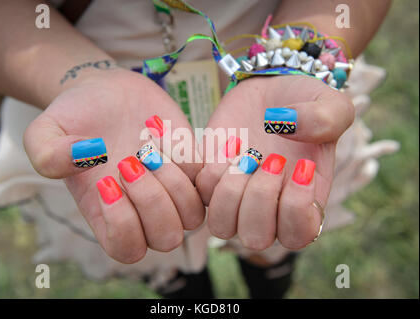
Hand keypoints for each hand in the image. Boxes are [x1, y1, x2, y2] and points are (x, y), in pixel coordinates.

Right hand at [24, 69, 204, 262]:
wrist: (106, 90)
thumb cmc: (76, 116)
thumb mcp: (45, 131)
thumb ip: (47, 154)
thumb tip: (84, 159)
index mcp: (106, 213)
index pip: (127, 250)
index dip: (123, 225)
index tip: (105, 182)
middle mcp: (141, 209)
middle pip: (166, 238)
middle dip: (151, 200)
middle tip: (129, 160)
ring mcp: (170, 189)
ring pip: (193, 217)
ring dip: (174, 183)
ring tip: (148, 148)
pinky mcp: (190, 166)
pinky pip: (207, 181)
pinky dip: (189, 158)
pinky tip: (160, 130)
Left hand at [196, 75, 353, 249]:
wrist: (269, 90)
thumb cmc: (303, 103)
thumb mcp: (332, 103)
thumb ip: (328, 118)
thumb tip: (286, 128)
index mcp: (303, 200)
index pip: (298, 236)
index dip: (297, 210)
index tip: (303, 167)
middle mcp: (268, 206)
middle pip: (256, 238)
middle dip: (261, 199)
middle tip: (273, 159)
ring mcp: (237, 196)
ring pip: (222, 226)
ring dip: (232, 192)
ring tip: (248, 157)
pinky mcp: (211, 178)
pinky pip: (202, 193)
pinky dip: (213, 171)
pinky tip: (232, 144)